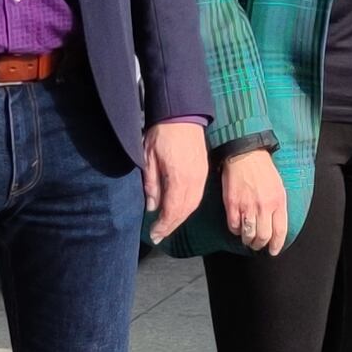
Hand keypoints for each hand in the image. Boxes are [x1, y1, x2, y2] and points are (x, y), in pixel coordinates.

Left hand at [142, 120, 210, 243]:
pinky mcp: (203, 172)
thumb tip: (152, 207)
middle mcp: (194, 181)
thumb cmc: (162, 134)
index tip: (154, 234)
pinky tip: (179, 211)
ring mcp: (201, 177)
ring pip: (192, 205)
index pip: (172, 209)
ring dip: (180, 219)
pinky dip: (187, 208)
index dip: (163, 225)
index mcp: (179, 178)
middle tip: (159, 236)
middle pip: (184, 211)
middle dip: (171, 226)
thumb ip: (151, 184)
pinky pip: (197, 197)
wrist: (182, 115)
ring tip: (167, 227)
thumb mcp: (149, 158)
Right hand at [218, 149, 289, 253]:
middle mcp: (264, 206)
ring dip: (247, 240)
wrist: (245, 155)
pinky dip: (235, 230)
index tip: (273, 251)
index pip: (280, 231)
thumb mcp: (279, 187)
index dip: (276, 245)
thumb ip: (278, 206)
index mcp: (278, 202)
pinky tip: (237, 226)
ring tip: (247, 239)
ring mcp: (247, 206)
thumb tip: (276, 224)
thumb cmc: (263, 170)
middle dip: (260, 245)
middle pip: (263, 236)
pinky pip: (234, 226)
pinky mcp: (232, 204)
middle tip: (257, 245)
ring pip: (248, 234)